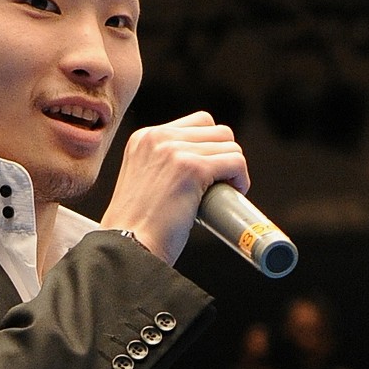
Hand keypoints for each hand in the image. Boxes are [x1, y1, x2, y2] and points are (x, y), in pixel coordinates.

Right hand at [101, 111, 249, 265]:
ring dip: (233, 169)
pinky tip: (233, 193)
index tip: (207, 172)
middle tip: (217, 184)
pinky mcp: (193, 169)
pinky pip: (235, 162)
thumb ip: (164, 163)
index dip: (210, 148)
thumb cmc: (136, 226)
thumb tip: (203, 161)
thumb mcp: (143, 179)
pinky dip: (240, 179)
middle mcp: (158, 137)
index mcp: (144, 137)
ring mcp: (175, 151)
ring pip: (229, 145)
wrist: (128, 245)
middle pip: (217, 131)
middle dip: (223, 156)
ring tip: (222, 192)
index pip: (197, 123)